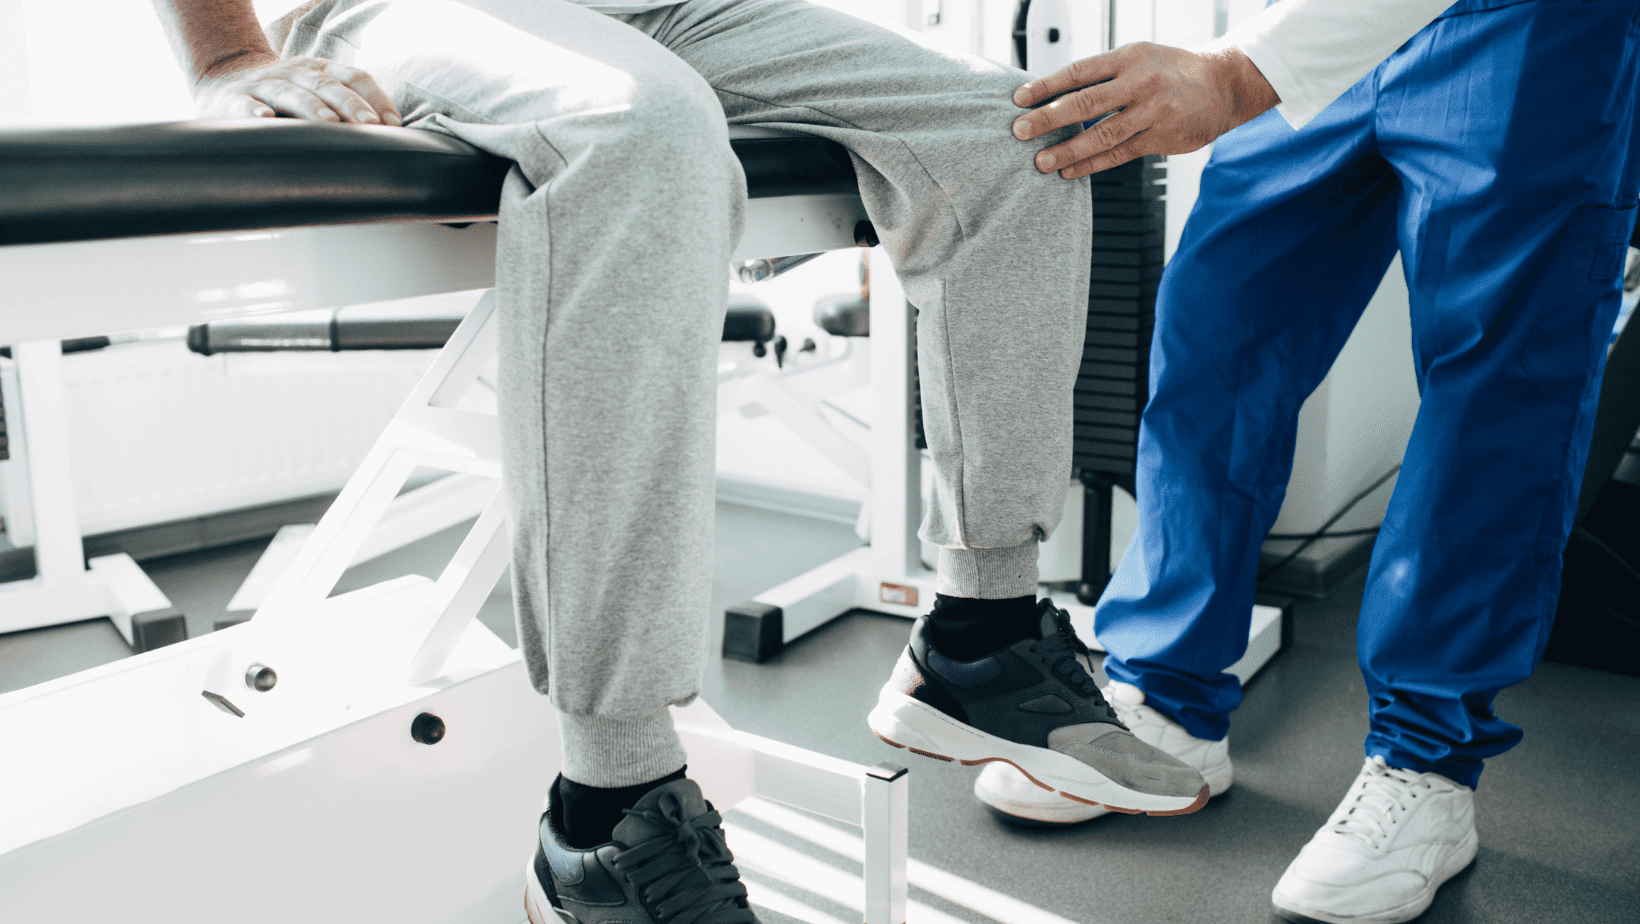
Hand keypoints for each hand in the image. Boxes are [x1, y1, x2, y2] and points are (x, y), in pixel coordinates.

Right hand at [193, 52, 401, 125]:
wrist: (223, 79)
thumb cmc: (286, 95)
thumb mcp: (317, 91)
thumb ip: (349, 107)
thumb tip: (393, 136)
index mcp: (320, 71)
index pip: (353, 76)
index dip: (375, 97)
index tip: (393, 124)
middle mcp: (295, 73)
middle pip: (326, 84)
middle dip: (349, 103)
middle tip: (368, 125)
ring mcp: (264, 85)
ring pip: (290, 93)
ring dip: (311, 107)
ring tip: (328, 123)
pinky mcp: (233, 99)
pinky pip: (243, 104)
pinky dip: (253, 111)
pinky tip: (263, 119)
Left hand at [1011, 42, 1276, 177]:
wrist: (1223, 85)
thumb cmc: (1171, 71)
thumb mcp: (1138, 57)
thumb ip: (1102, 75)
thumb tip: (1054, 95)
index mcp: (1129, 57)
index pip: (1079, 72)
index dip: (1046, 86)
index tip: (1019, 98)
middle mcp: (1140, 82)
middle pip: (1086, 102)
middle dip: (1048, 118)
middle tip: (1020, 131)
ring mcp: (1152, 111)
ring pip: (1102, 134)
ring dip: (1068, 150)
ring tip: (1041, 162)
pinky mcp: (1162, 138)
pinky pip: (1120, 155)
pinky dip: (1091, 164)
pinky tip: (1070, 172)